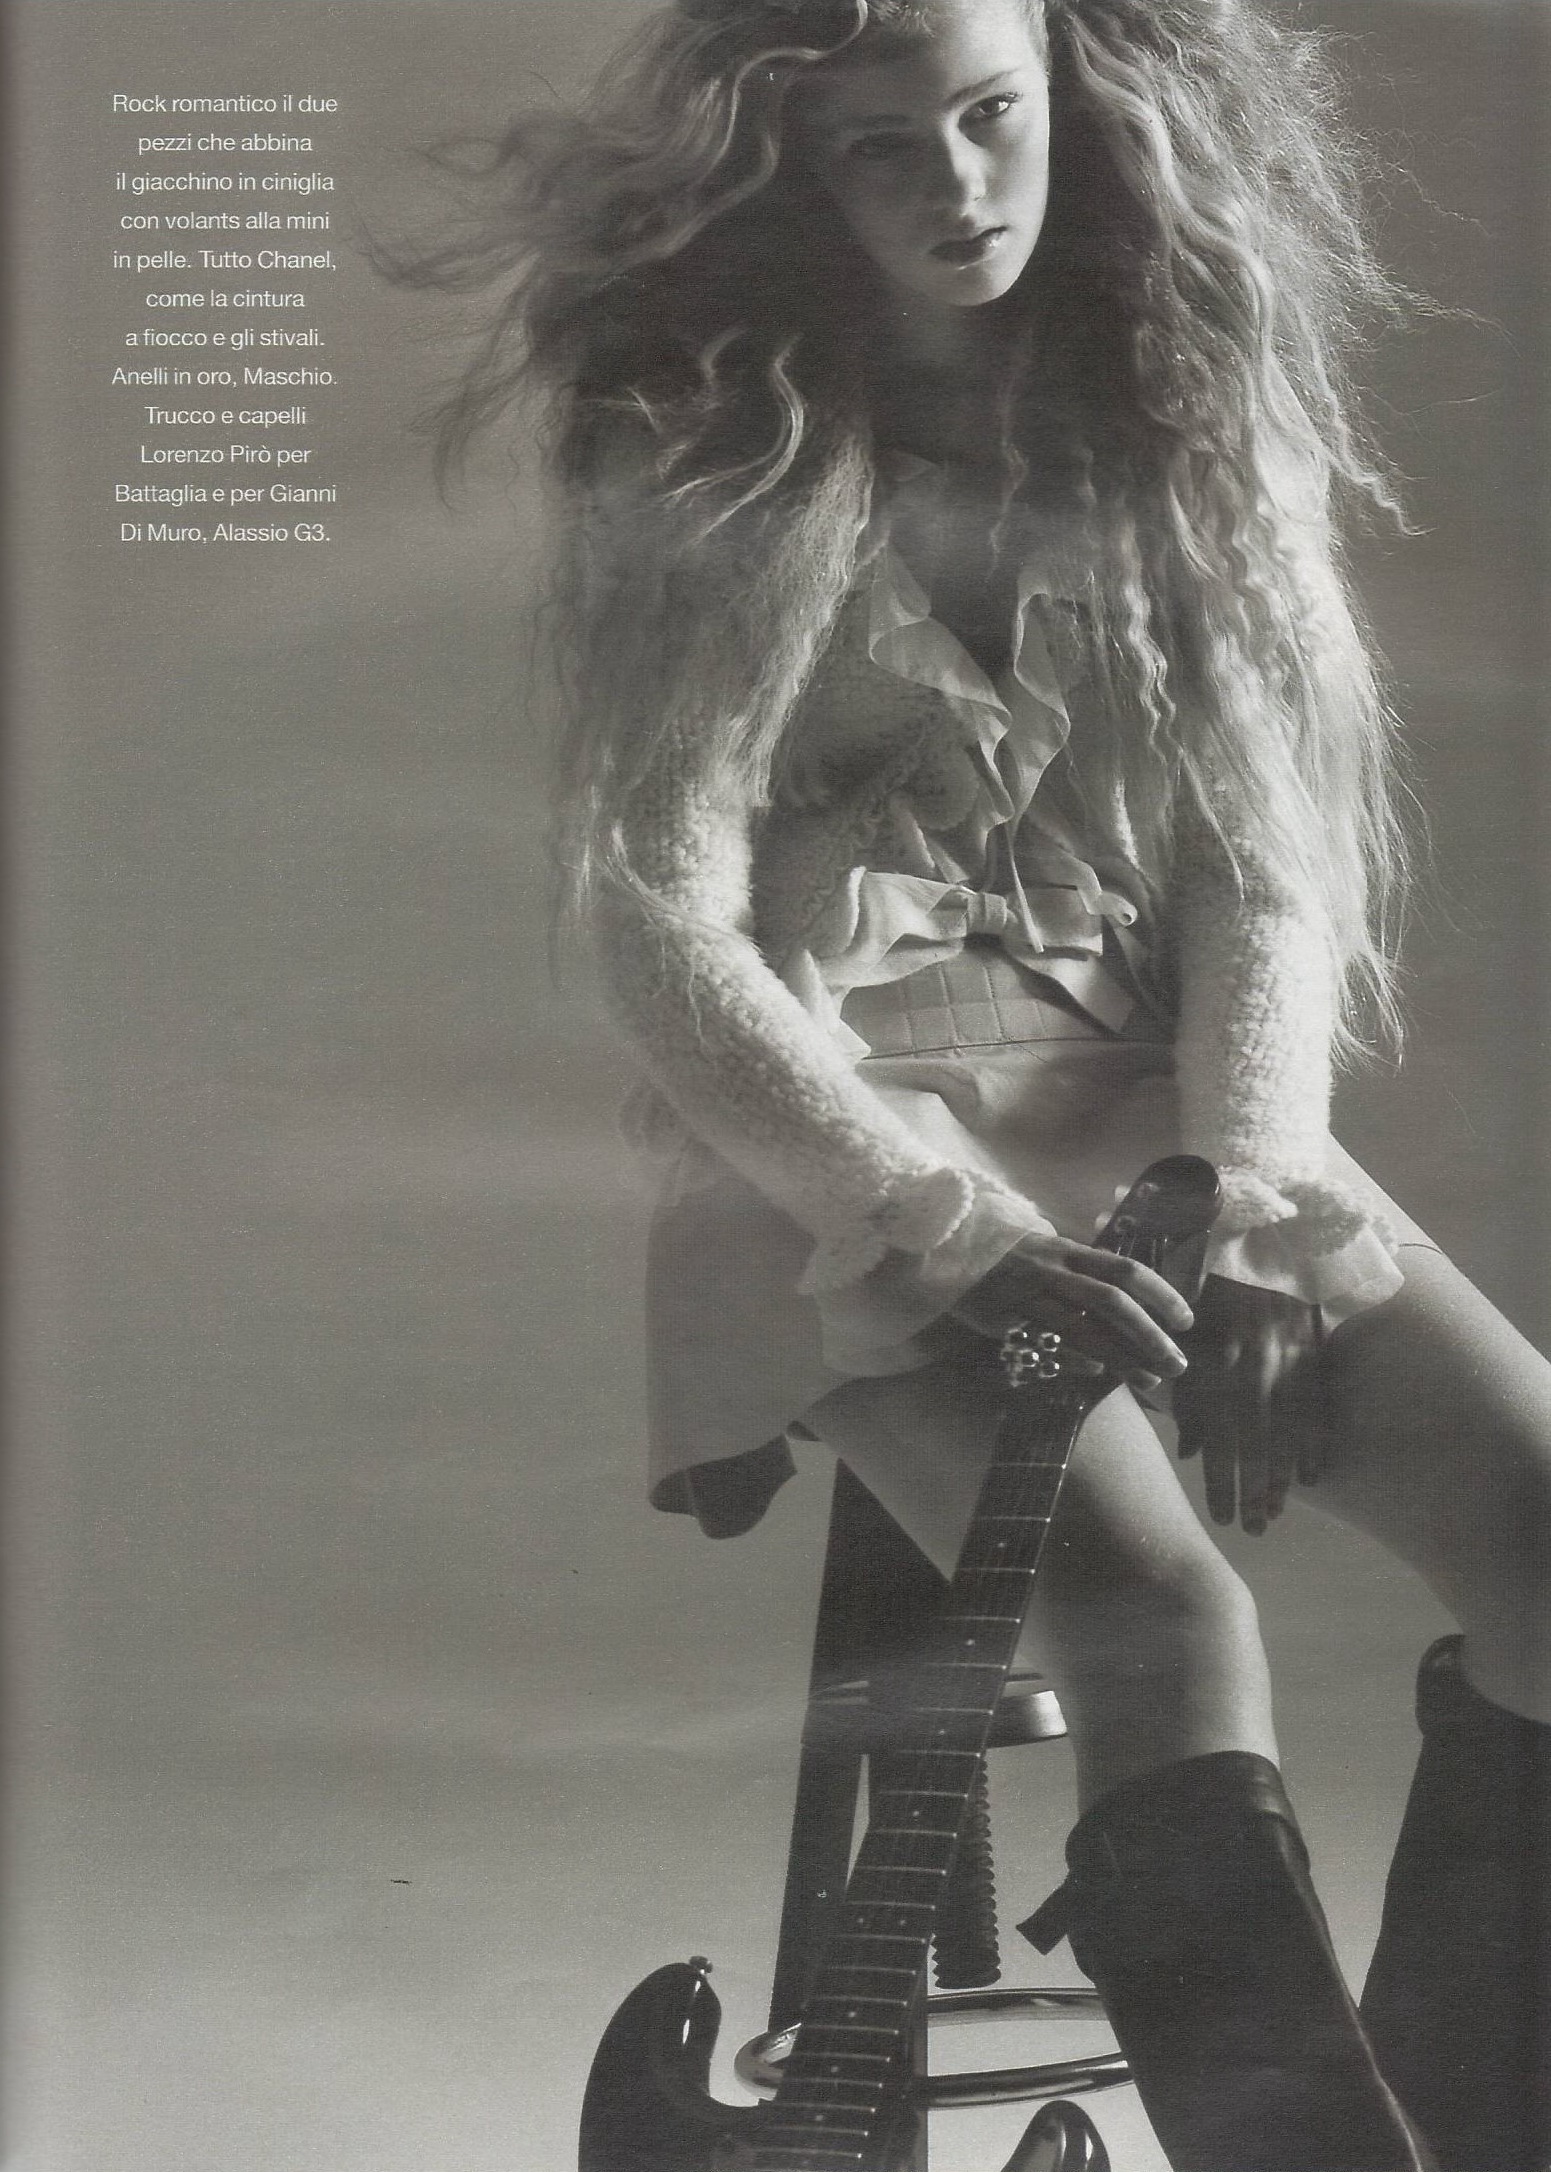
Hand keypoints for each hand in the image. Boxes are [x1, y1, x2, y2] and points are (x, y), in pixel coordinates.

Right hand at [951, 1230, 1193, 1392]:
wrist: (942, 1246)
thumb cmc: (1001, 1252)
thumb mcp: (1044, 1248)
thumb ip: (1079, 1266)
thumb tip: (1125, 1286)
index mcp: (1066, 1251)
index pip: (1124, 1269)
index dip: (1160, 1294)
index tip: (1186, 1321)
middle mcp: (1050, 1270)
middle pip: (1111, 1302)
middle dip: (1150, 1335)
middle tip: (1177, 1365)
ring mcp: (1024, 1295)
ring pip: (1080, 1328)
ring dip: (1120, 1357)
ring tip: (1149, 1381)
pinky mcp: (998, 1318)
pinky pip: (1039, 1343)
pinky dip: (1070, 1359)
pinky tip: (1096, 1375)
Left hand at [1173, 1276, 1330, 1533]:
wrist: (1255, 1242)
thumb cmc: (1207, 1294)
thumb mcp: (1182, 1338)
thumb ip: (1182, 1395)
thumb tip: (1188, 1452)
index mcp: (1216, 1365)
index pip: (1218, 1438)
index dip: (1220, 1482)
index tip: (1221, 1519)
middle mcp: (1253, 1370)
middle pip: (1255, 1445)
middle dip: (1252, 1491)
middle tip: (1253, 1529)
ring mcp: (1288, 1364)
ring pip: (1289, 1433)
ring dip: (1283, 1477)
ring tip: (1277, 1513)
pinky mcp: (1313, 1354)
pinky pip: (1318, 1408)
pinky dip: (1317, 1444)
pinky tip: (1313, 1477)